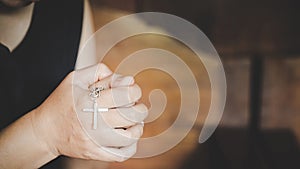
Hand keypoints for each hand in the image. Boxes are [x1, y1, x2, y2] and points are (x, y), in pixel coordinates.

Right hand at [32, 63, 147, 161]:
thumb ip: (100, 72)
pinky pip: (122, 154)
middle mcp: (94, 122)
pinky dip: (131, 146)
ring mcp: (96, 140)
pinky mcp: (96, 153)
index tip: (131, 92)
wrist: (45, 131)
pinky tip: (126, 136)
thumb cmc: (61, 103)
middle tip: (135, 107)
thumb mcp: (75, 79)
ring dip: (137, 127)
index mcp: (90, 101)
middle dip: (139, 108)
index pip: (126, 95)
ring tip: (133, 122)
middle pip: (132, 115)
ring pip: (130, 136)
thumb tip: (127, 80)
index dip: (134, 91)